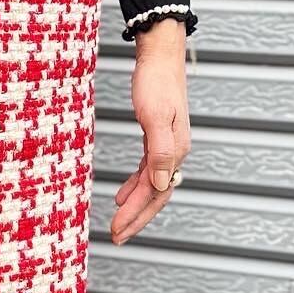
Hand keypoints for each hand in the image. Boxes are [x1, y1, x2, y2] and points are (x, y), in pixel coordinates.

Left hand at [111, 19, 191, 245]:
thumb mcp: (155, 116)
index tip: (118, 231)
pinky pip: (148, 170)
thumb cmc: (155, 81)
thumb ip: (160, 151)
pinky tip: (123, 195)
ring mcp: (168, 145)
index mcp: (176, 150)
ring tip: (119, 223)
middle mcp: (175, 151)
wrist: (160, 55)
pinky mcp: (158, 137)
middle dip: (137, 218)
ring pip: (152, 185)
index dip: (137, 215)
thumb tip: (160, 184)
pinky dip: (136, 186)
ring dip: (136, 205)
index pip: (157, 193)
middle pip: (156, 194)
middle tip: (117, 237)